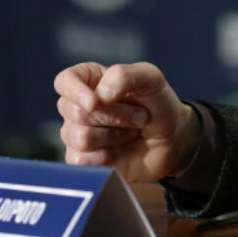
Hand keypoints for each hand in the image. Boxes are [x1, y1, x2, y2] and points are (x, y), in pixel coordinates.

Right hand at [53, 61, 199, 183]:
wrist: (173, 140)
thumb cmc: (159, 104)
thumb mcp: (151, 79)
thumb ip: (125, 76)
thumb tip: (99, 97)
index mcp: (90, 80)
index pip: (64, 81)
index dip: (75, 92)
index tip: (96, 101)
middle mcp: (78, 106)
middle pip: (76, 112)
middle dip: (115, 116)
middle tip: (141, 116)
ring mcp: (77, 134)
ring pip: (79, 136)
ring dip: (115, 135)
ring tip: (133, 131)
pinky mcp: (82, 160)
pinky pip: (80, 160)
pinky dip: (107, 156)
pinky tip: (120, 151)